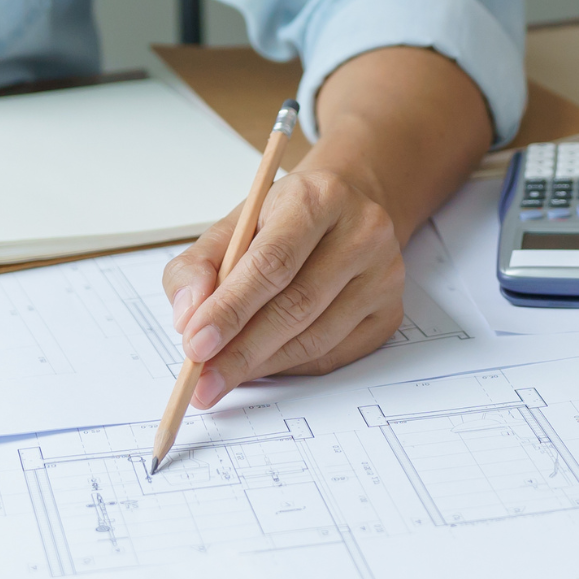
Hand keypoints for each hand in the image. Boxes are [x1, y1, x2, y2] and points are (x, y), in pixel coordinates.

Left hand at [163, 168, 405, 408]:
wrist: (344, 212)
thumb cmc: (282, 222)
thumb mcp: (233, 226)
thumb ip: (197, 267)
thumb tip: (187, 318)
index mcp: (318, 198)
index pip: (272, 262)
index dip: (231, 308)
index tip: (195, 344)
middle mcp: (363, 232)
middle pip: (297, 305)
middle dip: (241, 350)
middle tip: (202, 381)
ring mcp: (384, 275)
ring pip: (316, 338)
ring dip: (263, 364)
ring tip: (223, 376)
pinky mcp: (391, 311)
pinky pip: (334, 355)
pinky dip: (290, 367)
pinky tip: (263, 364)